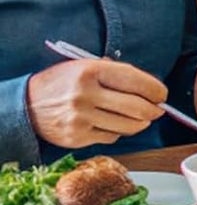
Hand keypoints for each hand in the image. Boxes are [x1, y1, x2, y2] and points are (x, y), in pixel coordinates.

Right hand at [24, 59, 165, 148]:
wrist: (27, 105)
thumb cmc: (63, 83)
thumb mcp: (86, 66)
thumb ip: (116, 73)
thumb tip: (150, 89)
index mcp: (91, 71)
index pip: (135, 81)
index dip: (155, 90)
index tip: (162, 94)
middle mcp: (85, 94)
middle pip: (136, 107)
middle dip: (154, 110)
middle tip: (158, 109)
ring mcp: (80, 118)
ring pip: (128, 125)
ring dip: (141, 123)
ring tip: (142, 118)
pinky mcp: (77, 138)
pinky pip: (111, 137)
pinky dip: (118, 132)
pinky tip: (114, 124)